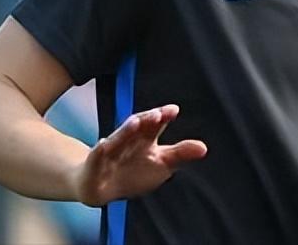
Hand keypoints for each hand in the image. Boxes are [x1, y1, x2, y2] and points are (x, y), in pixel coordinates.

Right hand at [72, 104, 206, 206]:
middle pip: (136, 128)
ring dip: (126, 131)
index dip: (162, 117)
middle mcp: (126, 141)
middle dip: (146, 120)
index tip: (173, 110)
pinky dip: (100, 151)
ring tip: (135, 123)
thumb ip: (180, 154)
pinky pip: (96, 159)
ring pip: (117, 140)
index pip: (154, 125)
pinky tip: (103, 144)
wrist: (98, 186)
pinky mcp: (93, 167)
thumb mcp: (160, 163)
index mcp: (143, 138)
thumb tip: (204, 148)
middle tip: (158, 114)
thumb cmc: (134, 170)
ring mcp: (109, 153)